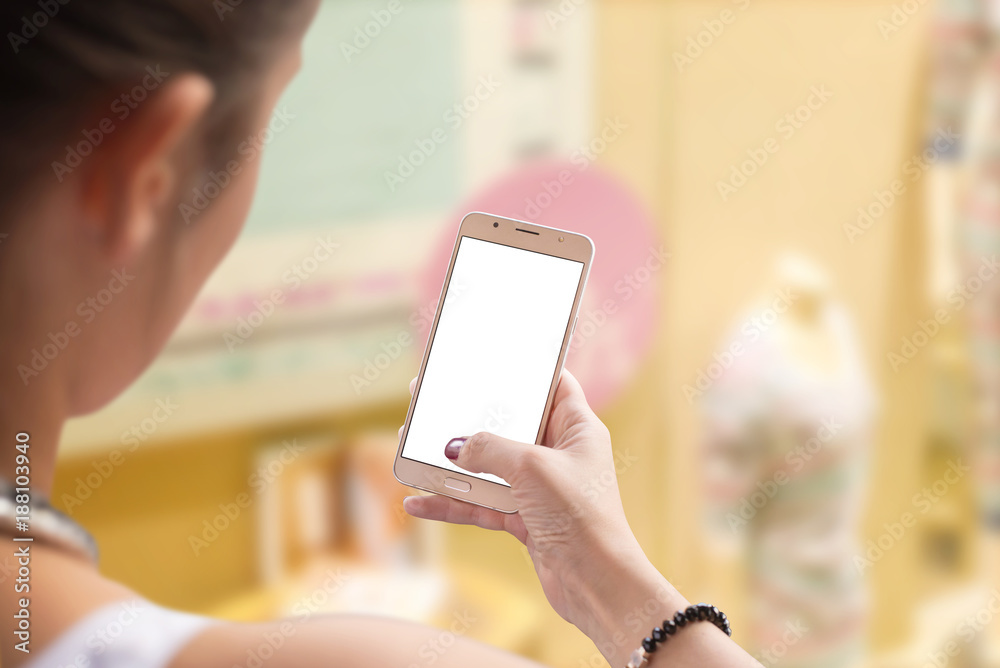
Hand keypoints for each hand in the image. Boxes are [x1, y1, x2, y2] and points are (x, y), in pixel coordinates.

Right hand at [402, 371, 685, 664]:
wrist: (596, 584)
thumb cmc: (579, 516)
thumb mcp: (531, 468)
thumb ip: (489, 448)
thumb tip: (453, 446)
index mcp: (576, 428)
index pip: (553, 383)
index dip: (525, 369)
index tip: (489, 358)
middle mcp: (559, 453)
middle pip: (509, 425)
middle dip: (470, 416)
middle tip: (432, 399)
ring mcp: (541, 488)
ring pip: (489, 467)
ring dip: (452, 463)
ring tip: (411, 448)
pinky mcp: (526, 519)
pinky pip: (482, 504)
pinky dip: (453, 503)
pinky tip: (418, 503)